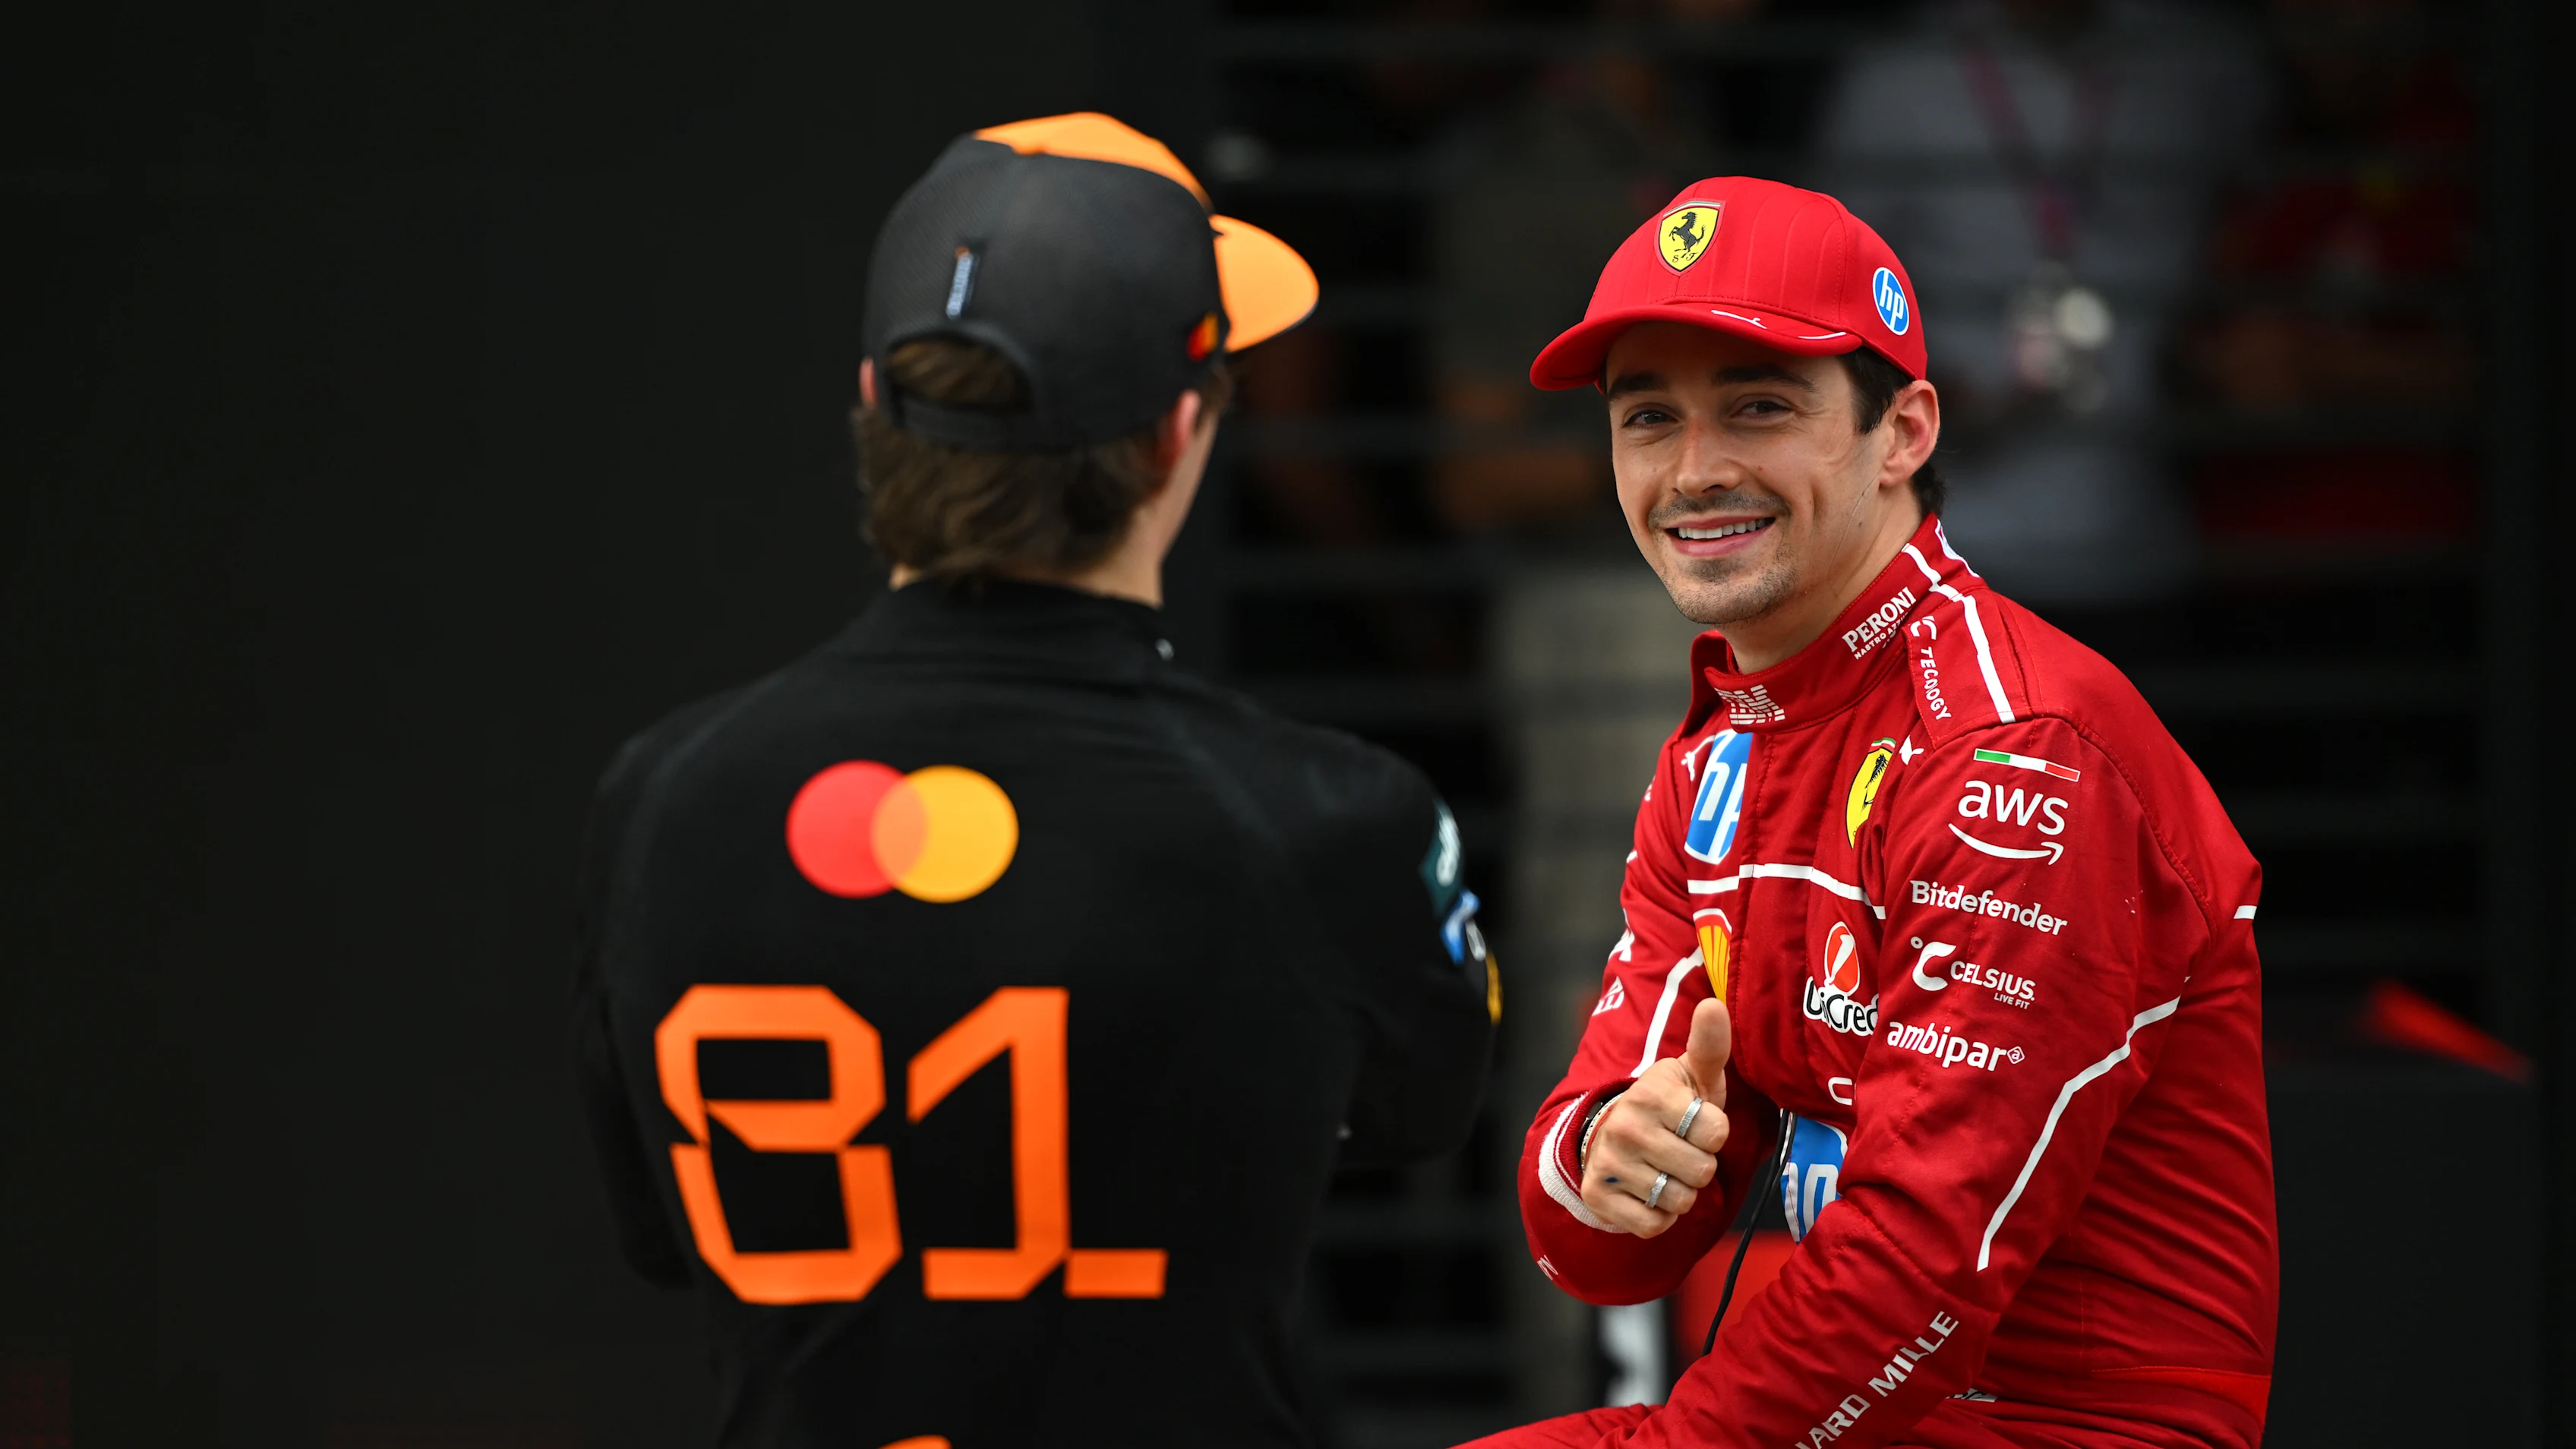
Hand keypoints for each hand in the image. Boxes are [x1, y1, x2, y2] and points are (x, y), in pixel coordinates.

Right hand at [1580, 997, 1731, 1236]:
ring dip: (1680, 1193)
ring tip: (1663, 1170)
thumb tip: (1714, 1003)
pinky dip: (1659, 1217)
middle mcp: (1625, 1126)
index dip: (1713, 1134)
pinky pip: (1654, 1225)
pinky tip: (1646, 1193)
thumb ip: (1709, 1045)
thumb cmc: (1668, 1107)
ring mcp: (1609, 1163)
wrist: (1610, 1136)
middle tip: (1678, 1150)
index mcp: (1651, 1093)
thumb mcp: (1691, 1076)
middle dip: (1699, 1166)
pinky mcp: (1598, 1196)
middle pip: (1701, 1171)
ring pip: (1680, 1201)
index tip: (1694, 1123)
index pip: (1716, 1132)